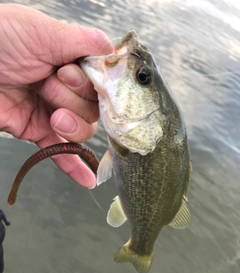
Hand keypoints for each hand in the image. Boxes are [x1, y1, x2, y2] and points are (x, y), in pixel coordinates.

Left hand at [0, 4, 112, 187]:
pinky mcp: (37, 131)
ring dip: (72, 126)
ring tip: (53, 116)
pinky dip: (75, 167)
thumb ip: (81, 41)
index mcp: (70, 64)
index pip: (100, 84)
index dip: (90, 85)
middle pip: (94, 109)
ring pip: (83, 131)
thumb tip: (110, 49)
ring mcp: (53, 112)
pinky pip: (60, 152)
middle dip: (74, 100)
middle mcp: (65, 90)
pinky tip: (88, 180)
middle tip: (48, 84)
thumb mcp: (43, 31)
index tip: (68, 73)